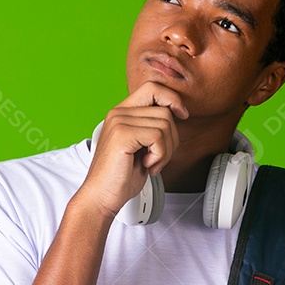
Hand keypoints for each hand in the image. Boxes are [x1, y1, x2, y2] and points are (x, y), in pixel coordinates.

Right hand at [79, 81, 188, 217]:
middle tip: (158, 157)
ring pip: (165, 124)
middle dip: (172, 138)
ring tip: (151, 163)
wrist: (102, 196)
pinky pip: (158, 137)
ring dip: (165, 150)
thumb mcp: (142, 146)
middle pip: (165, 111)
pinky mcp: (122, 135)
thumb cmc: (121, 176)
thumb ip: (153, 127)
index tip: (182, 115)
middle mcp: (119, 113)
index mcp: (122, 113)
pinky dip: (159, 155)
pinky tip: (147, 165)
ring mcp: (119, 122)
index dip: (172, 99)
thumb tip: (178, 113)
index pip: (153, 88)